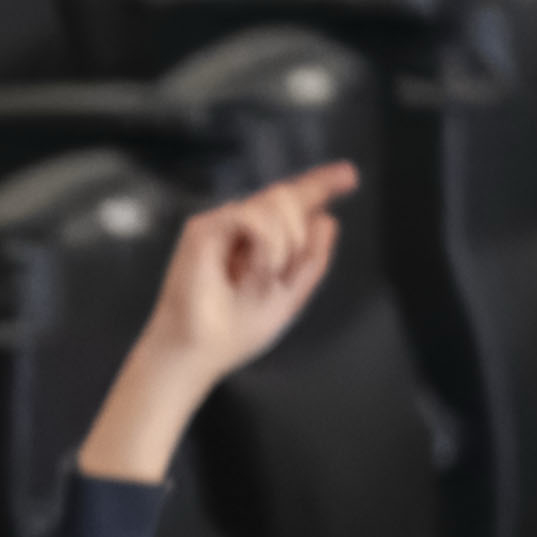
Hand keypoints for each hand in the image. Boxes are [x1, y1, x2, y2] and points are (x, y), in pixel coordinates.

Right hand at [80, 165, 353, 482]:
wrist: (188, 360)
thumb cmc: (226, 342)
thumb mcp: (284, 302)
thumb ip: (309, 262)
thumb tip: (328, 221)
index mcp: (251, 247)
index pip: (290, 205)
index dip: (320, 186)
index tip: (348, 176)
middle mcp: (231, 231)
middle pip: (289, 197)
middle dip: (300, 230)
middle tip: (279, 273)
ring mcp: (213, 229)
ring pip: (276, 203)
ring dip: (283, 245)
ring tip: (261, 279)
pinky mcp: (199, 234)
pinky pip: (253, 217)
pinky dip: (265, 245)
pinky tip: (253, 271)